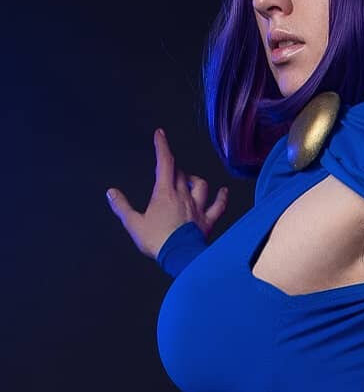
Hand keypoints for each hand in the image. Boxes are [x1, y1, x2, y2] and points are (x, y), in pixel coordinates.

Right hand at [106, 128, 227, 258]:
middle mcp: (184, 196)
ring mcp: (198, 208)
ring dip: (194, 180)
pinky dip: (222, 198)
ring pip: (200, 185)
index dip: (162, 146)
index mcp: (164, 193)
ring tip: (189, 179)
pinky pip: (218, 206)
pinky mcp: (207, 221)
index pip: (164, 163)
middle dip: (173, 168)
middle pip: (180, 174)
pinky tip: (224, 192)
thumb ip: (122, 206)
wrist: (180, 257)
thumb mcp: (133, 223)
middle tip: (167, 169)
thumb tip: (111, 193)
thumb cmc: (157, 241)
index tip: (160, 134)